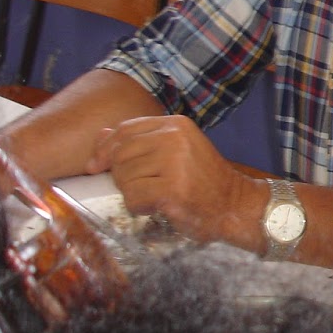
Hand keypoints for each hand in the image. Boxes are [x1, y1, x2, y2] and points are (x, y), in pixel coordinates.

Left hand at [89, 115, 261, 245]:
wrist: (235, 205)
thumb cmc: (203, 180)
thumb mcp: (174, 151)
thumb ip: (139, 141)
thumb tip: (100, 134)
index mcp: (175, 124)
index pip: (125, 130)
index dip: (104, 148)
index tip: (96, 166)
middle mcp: (174, 138)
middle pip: (120, 154)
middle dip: (122, 175)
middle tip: (142, 187)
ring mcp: (175, 163)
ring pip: (124, 178)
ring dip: (133, 193)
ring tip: (156, 196)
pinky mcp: (172, 189)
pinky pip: (133, 198)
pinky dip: (139, 207)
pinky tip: (157, 207)